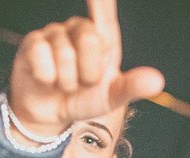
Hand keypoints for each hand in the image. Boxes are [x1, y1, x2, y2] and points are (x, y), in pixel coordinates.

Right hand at [8, 0, 164, 136]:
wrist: (51, 114)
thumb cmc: (83, 99)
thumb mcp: (111, 97)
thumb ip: (132, 87)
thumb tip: (158, 81)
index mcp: (102, 37)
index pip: (105, 9)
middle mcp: (78, 28)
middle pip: (90, 40)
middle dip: (88, 73)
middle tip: (82, 83)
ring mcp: (53, 33)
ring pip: (65, 55)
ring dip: (67, 82)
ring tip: (64, 84)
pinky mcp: (32, 44)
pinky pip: (42, 58)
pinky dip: (47, 78)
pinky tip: (46, 80)